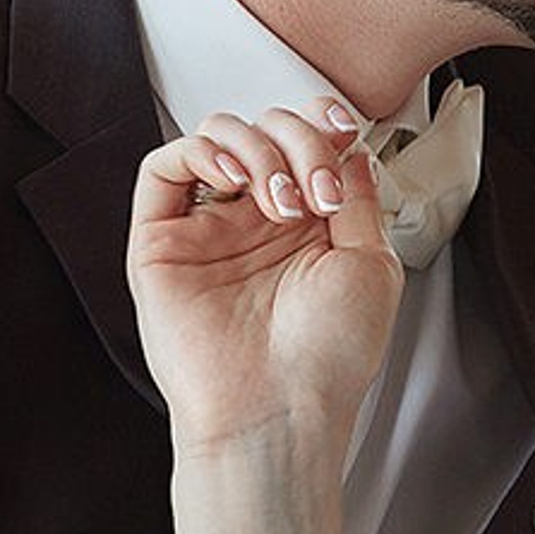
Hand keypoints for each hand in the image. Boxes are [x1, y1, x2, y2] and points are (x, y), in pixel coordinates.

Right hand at [127, 99, 403, 459]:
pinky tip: (234, 181)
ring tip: (281, 202)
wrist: (281, 411)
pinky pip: (163, 168)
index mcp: (309, 228)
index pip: (306, 144)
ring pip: (218, 138)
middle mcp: (257, 225)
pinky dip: (200, 152)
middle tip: (317, 190)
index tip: (345, 128)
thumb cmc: (328, 359)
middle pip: (267, 131)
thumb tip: (351, 149)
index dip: (321, 122)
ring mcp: (210, 231)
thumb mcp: (372, 265)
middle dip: (299, 141)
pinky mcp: (162, 244)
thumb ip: (360, 198)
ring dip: (258, 149)